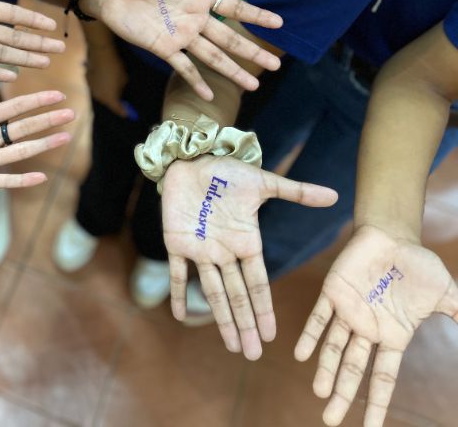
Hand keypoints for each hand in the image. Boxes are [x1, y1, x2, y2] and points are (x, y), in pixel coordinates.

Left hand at [0, 68, 73, 193]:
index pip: (14, 108)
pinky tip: (41, 177)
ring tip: (65, 137)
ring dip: (43, 144)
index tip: (56, 94)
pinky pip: (5, 180)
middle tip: (71, 113)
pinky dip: (22, 179)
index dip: (35, 101)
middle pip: (24, 128)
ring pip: (21, 151)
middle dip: (47, 120)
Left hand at [84, 0, 283, 99]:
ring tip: (252, 85)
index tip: (278, 23)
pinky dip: (196, 81)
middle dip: (252, 52)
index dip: (256, 15)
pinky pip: (183, 67)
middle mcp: (196, 19)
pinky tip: (209, 95)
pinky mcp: (164, 48)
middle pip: (230, 39)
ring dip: (232, 70)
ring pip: (213, 57)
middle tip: (275, 66)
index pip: (235, 8)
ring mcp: (182, 36)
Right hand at [86, 42, 127, 117]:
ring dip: (107, 95)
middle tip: (122, 103)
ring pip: (101, 96)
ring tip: (113, 91)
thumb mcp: (124, 80)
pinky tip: (105, 82)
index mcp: (110, 99)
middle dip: (115, 104)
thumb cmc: (116, 68)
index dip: (125, 112)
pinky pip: (97, 88)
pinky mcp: (88, 82)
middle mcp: (99, 98)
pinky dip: (101, 87)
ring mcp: (92, 90)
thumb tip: (119, 93)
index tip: (130, 115)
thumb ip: (121, 90)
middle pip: (109, 104)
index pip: (118, 110)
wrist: (100, 54)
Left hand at [161, 155, 337, 358]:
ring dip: (220, 318)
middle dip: (244, 325)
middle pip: (238, 296)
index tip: (270, 336)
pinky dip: (178, 292)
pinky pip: (176, 272)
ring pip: (211, 291)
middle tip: (251, 355)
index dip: (263, 310)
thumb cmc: (228, 171)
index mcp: (247, 242)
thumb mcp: (264, 182)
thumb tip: (335, 196)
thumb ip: (296, 193)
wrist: (194, 158)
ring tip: (230, 345)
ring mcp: (201, 250)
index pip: (258, 284)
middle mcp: (225, 252)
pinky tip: (180, 315)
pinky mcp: (176, 242)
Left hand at [295, 225, 457, 426]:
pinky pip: (319, 318)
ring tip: (319, 392)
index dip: (376, 403)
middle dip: (342, 394)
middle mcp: (367, 329)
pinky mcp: (333, 292)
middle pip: (353, 369)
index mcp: (392, 336)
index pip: (383, 377)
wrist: (392, 236)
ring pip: (334, 348)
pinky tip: (300, 354)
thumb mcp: (446, 294)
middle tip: (328, 420)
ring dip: (325, 369)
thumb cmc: (418, 266)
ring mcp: (348, 312)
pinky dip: (309, 335)